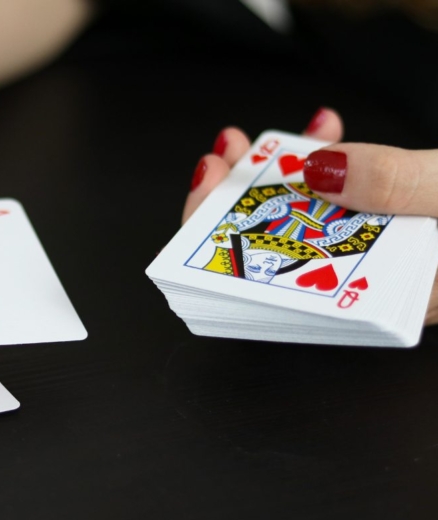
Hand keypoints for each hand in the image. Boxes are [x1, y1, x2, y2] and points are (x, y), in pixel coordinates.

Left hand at [182, 108, 437, 324]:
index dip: (229, 251)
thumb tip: (320, 170)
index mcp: (377, 304)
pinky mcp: (394, 224)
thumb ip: (393, 185)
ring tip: (266, 141)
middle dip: (241, 203)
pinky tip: (322, 132)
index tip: (208, 202)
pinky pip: (346, 197)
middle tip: (227, 159)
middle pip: (280, 254)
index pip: (273, 295)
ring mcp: (381, 256)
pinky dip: (330, 163)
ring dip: (280, 178)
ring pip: (308, 222)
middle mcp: (371, 286)